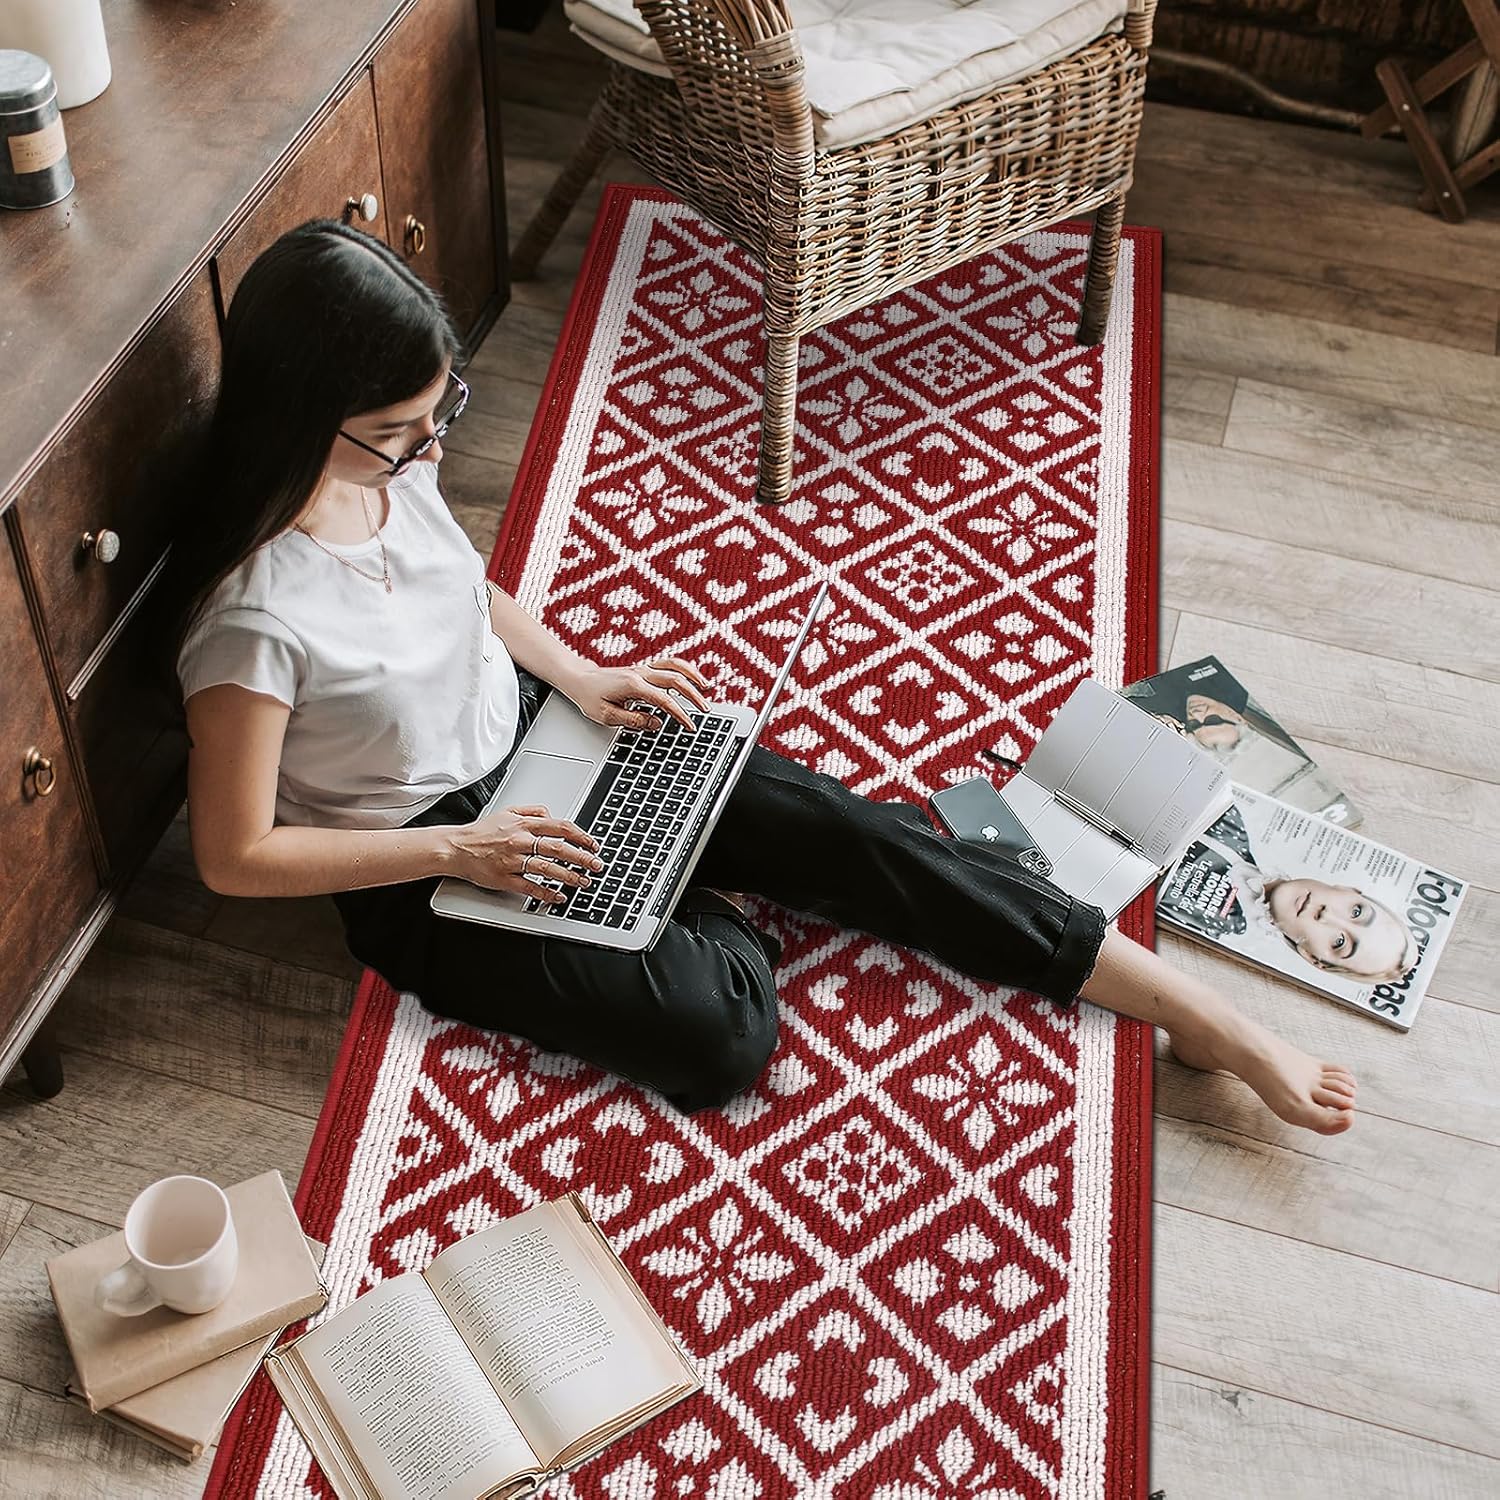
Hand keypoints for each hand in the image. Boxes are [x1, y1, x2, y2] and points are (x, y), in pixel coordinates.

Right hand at [447, 804, 602, 903]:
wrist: (454, 847)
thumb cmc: (481, 832)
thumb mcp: (507, 811)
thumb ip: (531, 810)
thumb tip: (551, 814)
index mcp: (523, 824)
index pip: (560, 827)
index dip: (581, 836)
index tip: (593, 844)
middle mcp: (520, 841)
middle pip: (559, 848)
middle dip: (582, 857)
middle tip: (597, 865)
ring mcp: (512, 860)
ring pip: (547, 868)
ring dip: (568, 876)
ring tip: (583, 881)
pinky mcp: (503, 878)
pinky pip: (529, 886)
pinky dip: (546, 892)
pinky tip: (558, 896)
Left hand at [563, 657, 712, 732]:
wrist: (579, 678)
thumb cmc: (589, 696)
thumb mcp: (606, 715)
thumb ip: (633, 720)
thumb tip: (656, 723)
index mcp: (632, 685)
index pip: (664, 700)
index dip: (680, 714)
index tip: (690, 725)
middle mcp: (640, 673)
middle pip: (675, 680)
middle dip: (693, 695)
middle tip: (705, 710)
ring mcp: (643, 668)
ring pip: (674, 666)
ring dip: (692, 676)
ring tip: (706, 688)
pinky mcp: (644, 668)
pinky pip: (668, 664)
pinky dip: (683, 669)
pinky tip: (692, 678)